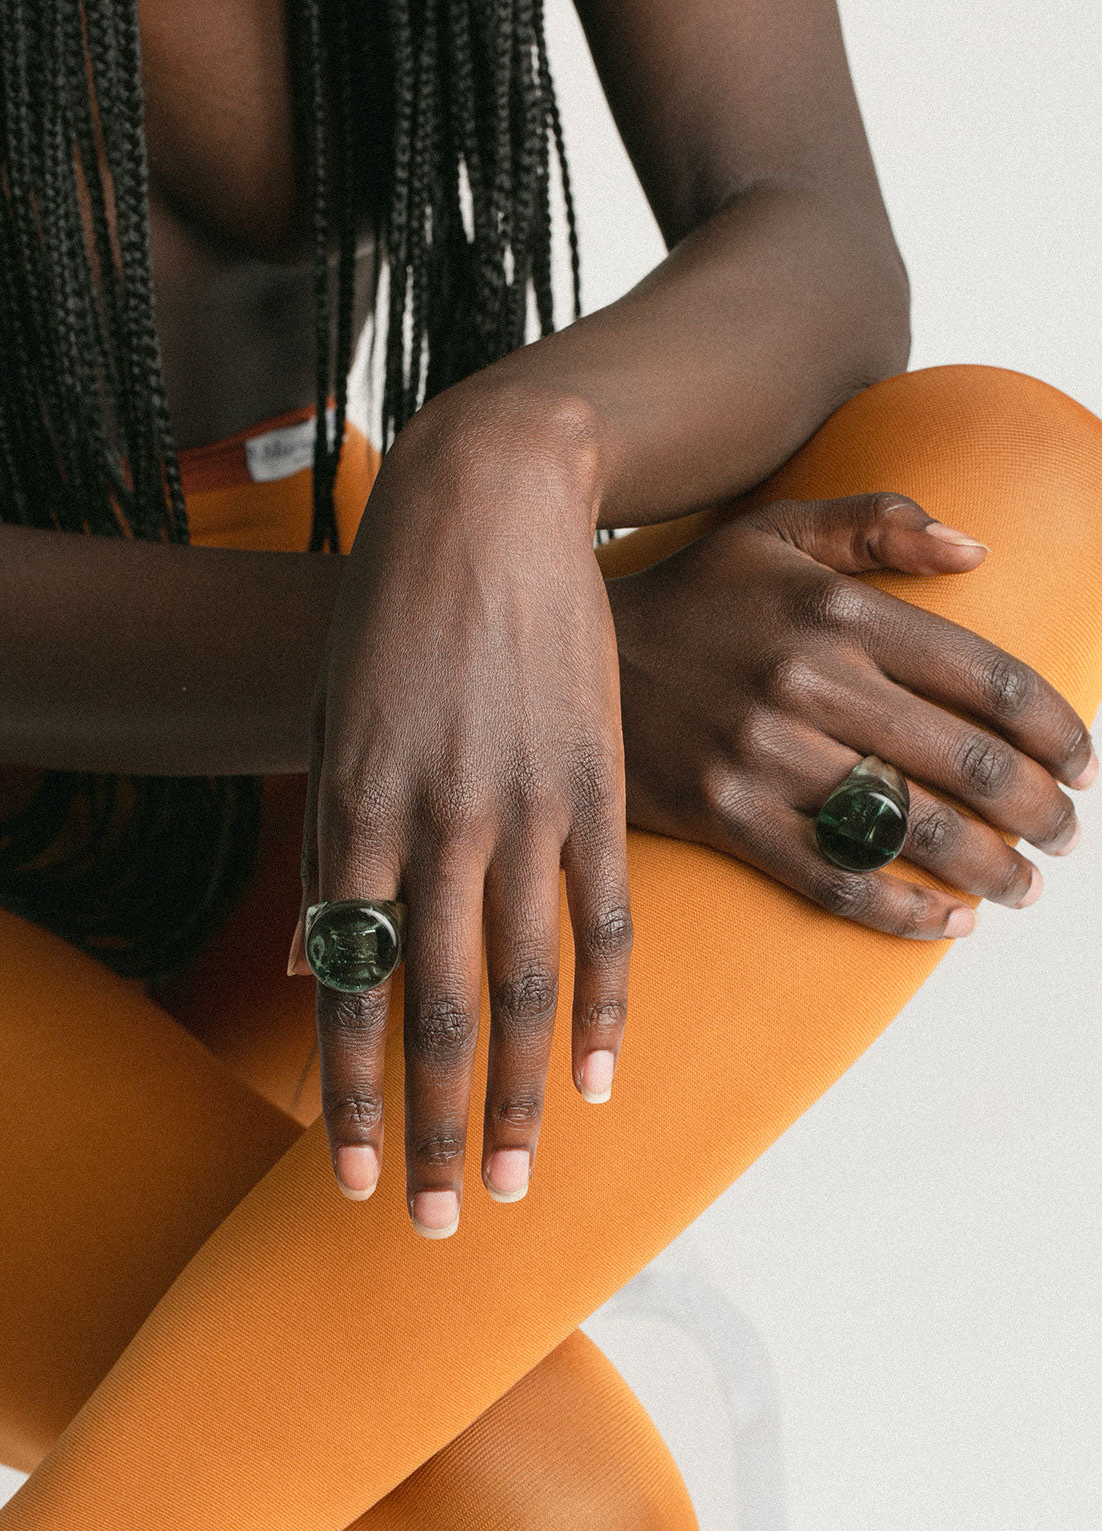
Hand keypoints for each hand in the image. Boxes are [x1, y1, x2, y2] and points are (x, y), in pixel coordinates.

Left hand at [291, 395, 631, 1234]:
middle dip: (429, 1125)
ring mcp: (526, 804)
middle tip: (435, 1221)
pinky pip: (607, 915)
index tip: (345, 1178)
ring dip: (513, 1091)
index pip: (348, 985)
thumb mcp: (329, 726)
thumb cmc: (391, 618)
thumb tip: (311, 967)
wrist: (488, 506)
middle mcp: (438, 821)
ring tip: (514, 1179)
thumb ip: (326, 853)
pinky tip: (598, 1079)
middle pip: (435, 1006)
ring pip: (523, 980)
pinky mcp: (598, 782)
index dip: (346, 1093)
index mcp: (355, 808)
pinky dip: (604, 1004)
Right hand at [607, 493, 1095, 936]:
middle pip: (967, 763)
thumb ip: (878, 524)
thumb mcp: (775, 532)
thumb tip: (978, 549)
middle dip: (1039, 811)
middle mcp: (810, 681)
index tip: (1084, 763)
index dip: (1057, 730)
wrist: (563, 653)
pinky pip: (834, 880)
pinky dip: (903, 911)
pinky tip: (947, 925)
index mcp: (838, 611)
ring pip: (912, 829)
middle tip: (1064, 835)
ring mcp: (764, 754)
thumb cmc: (689, 595)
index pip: (987, 679)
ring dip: (990, 870)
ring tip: (1022, 887)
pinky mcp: (723, 815)